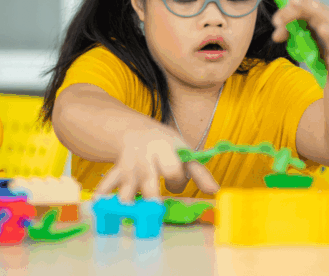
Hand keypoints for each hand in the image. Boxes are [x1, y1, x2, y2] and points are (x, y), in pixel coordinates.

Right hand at [94, 126, 219, 203]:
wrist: (136, 130)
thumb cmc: (166, 146)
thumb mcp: (184, 152)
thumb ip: (199, 172)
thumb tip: (215, 190)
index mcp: (167, 149)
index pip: (173, 167)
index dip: (177, 180)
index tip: (176, 186)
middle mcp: (147, 156)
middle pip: (149, 178)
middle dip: (151, 194)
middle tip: (155, 211)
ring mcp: (131, 164)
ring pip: (127, 183)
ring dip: (126, 198)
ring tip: (127, 213)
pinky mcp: (117, 171)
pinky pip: (107, 182)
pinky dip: (102, 193)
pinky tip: (98, 205)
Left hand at [271, 0, 328, 74]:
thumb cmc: (324, 52)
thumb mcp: (305, 41)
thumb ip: (291, 34)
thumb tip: (276, 35)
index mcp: (319, 20)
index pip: (305, 8)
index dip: (290, 9)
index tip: (276, 21)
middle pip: (321, 13)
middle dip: (307, 6)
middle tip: (293, 1)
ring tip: (322, 29)